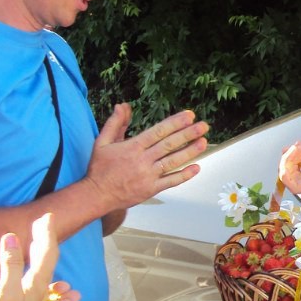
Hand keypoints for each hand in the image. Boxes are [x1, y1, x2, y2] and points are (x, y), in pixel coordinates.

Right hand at [0, 215, 78, 300]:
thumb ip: (11, 266)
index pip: (45, 255)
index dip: (45, 235)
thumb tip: (14, 237)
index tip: (48, 218)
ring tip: (68, 289)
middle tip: (47, 239)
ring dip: (56, 292)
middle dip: (47, 257)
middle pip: (48, 275)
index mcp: (33, 288)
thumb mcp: (4, 294)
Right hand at [87, 106, 208, 210]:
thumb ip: (115, 123)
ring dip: (190, 152)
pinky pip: (171, 181)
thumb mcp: (102, 142)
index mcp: (132, 147)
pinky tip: (196, 168)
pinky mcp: (151, 189)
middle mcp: (142, 160)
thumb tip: (122, 105)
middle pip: (169, 144)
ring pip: (173, 161)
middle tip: (203, 126)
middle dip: (188, 134)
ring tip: (204, 142)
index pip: (158, 132)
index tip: (189, 116)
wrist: (96, 195)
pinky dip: (184, 175)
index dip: (175, 123)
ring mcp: (148, 176)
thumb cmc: (99, 169)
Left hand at [279, 142, 300, 195]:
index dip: (285, 164)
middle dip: (291, 154)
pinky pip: (298, 151)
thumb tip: (289, 174)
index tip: (293, 155)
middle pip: (286, 164)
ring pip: (291, 156)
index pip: (284, 175)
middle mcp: (299, 176)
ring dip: (297, 149)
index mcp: (300, 186)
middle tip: (300, 147)